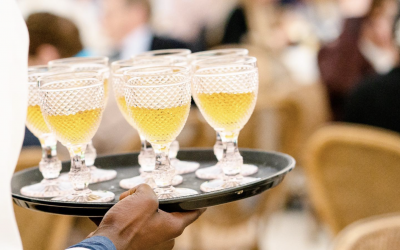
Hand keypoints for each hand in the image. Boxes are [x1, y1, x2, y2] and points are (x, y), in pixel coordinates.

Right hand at [88, 184, 204, 249]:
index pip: (193, 212)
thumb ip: (148, 189)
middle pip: (166, 211)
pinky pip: (137, 225)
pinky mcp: (138, 244)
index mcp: (173, 226)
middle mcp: (166, 237)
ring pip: (149, 217)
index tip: (203, 201)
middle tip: (139, 194)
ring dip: (137, 207)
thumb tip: (140, 193)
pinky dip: (129, 217)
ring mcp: (152, 242)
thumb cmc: (127, 225)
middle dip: (152, 200)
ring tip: (124, 204)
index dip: (197, 203)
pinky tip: (118, 212)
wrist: (105, 246)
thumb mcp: (143, 197)